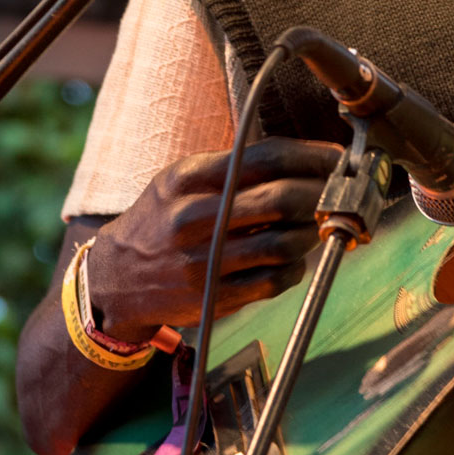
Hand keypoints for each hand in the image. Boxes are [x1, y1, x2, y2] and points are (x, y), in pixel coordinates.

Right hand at [85, 138, 341, 344]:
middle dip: (323, 194)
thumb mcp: (179, 180)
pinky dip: (295, 268)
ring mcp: (203, 261)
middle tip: (340, 193)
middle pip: (281, 199)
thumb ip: (232, 166)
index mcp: (187, 179)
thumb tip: (303, 159)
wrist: (113, 281)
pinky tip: (295, 258)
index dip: (312, 157)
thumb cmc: (160, 220)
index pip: (266, 157)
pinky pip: (273, 281)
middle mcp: (193, 218)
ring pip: (284, 243)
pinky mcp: (213, 298)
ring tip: (319, 224)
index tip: (338, 158)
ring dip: (313, 232)